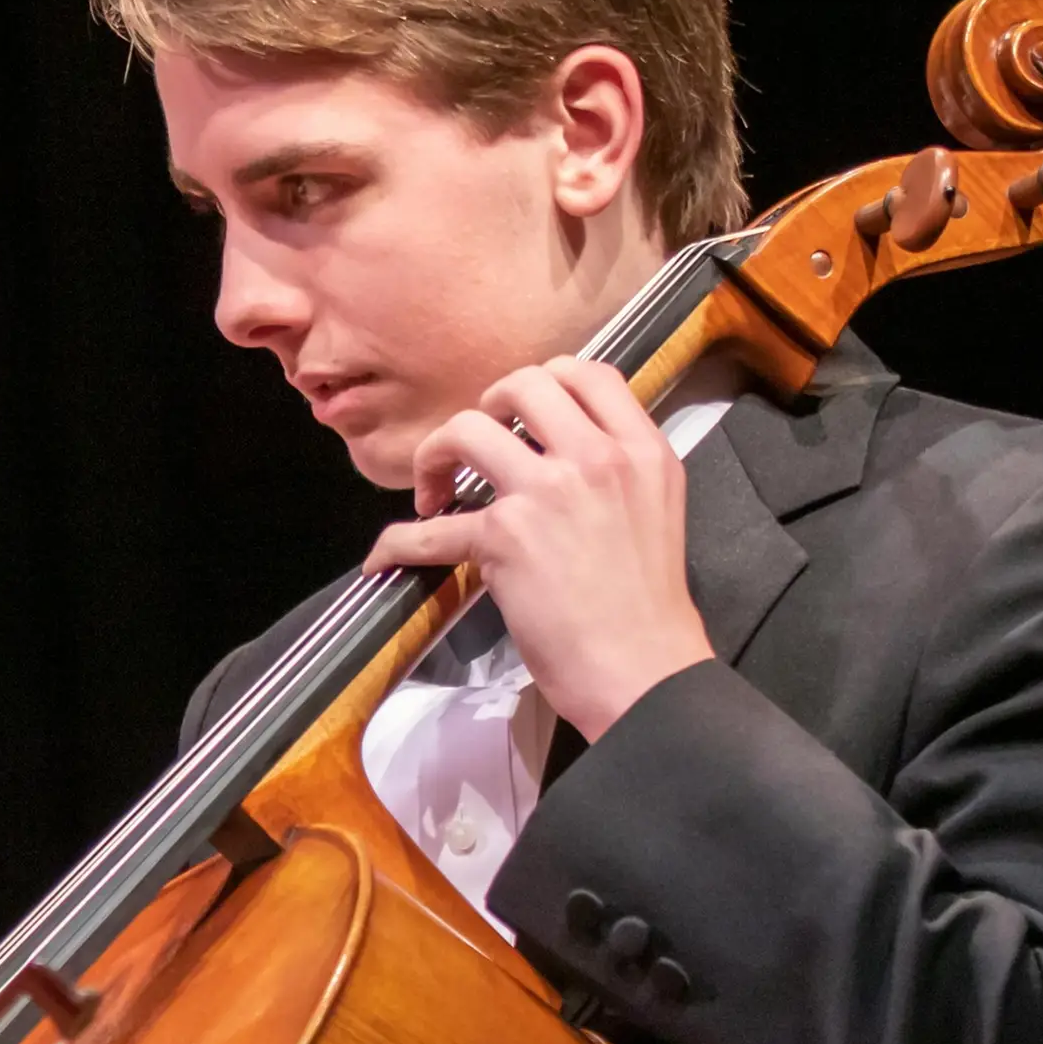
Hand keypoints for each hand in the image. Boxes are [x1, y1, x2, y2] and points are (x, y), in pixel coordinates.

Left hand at [365, 356, 712, 738]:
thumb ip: (616, 469)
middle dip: (484, 408)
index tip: (520, 416)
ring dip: (435, 455)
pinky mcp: (505, 537)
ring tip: (435, 493)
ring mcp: (549, 492)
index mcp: (642, 450)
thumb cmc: (647, 606)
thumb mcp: (655, 509)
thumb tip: (559, 451)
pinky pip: (428, 529)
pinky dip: (396, 543)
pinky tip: (386, 556)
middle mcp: (597, 458)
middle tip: (473, 449)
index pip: (589, 373)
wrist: (644, 670)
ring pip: (466, 430)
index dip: (544, 382)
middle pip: (522, 385)